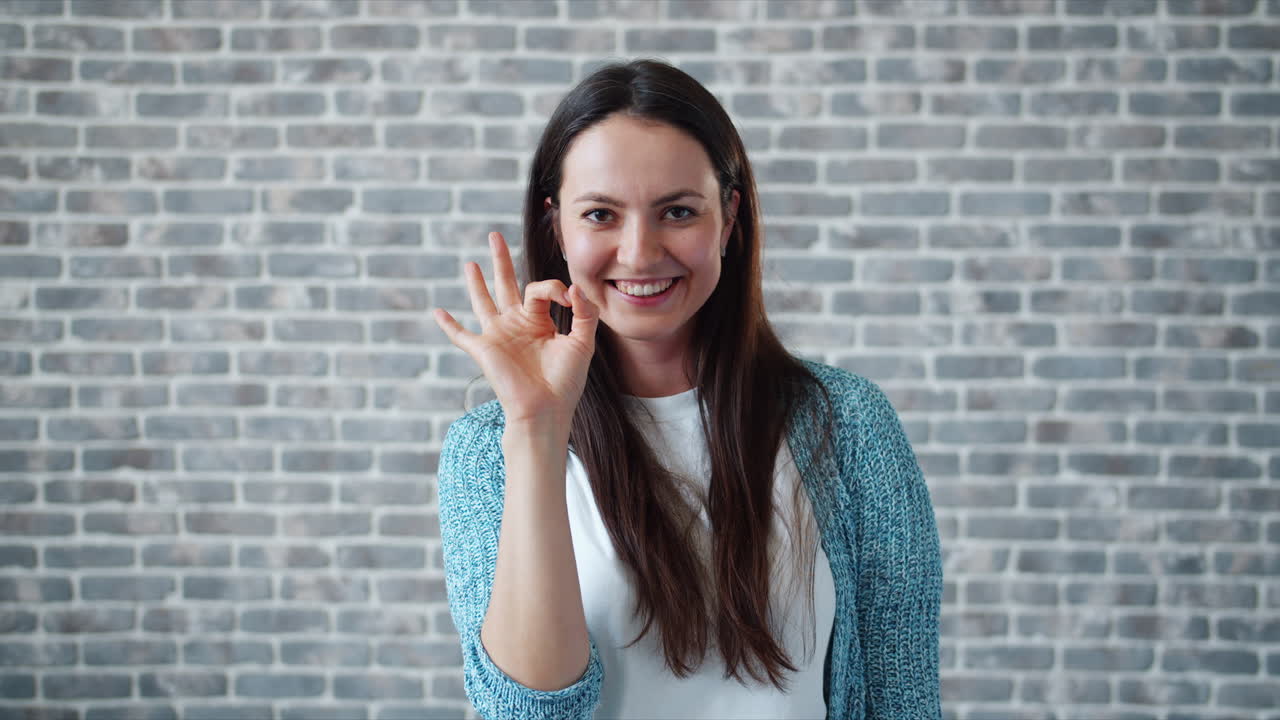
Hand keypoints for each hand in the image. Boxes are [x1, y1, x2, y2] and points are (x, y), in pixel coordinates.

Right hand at [433, 231, 599, 426]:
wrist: (546, 410)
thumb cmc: (566, 381)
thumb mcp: (582, 342)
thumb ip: (585, 313)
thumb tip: (574, 286)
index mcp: (539, 322)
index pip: (539, 289)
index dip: (554, 288)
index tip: (569, 299)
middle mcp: (516, 325)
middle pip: (506, 284)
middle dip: (500, 260)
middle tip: (494, 235)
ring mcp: (497, 336)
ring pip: (483, 301)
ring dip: (476, 282)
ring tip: (470, 262)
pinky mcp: (483, 350)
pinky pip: (460, 335)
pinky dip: (448, 324)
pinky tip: (437, 311)